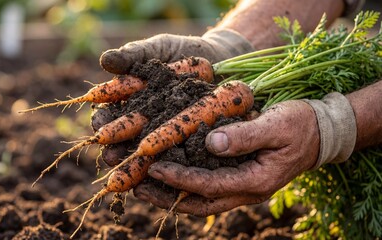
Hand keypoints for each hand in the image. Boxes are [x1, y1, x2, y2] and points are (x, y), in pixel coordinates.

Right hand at [95, 29, 253, 165]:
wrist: (219, 57)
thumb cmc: (182, 51)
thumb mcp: (157, 48)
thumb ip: (133, 55)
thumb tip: (105, 60)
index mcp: (128, 102)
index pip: (107, 116)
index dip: (102, 122)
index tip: (100, 128)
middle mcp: (142, 124)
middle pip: (123, 142)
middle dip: (115, 152)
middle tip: (111, 159)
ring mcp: (163, 136)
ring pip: (145, 156)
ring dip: (135, 168)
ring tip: (129, 178)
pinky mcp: (186, 144)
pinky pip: (175, 159)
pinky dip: (167, 169)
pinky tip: (161, 180)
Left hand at [133, 100, 319, 216]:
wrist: (320, 133)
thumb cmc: (301, 125)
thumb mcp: (277, 125)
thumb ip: (246, 136)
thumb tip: (211, 143)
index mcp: (257, 180)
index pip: (211, 186)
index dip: (181, 179)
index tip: (155, 167)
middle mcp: (246, 190)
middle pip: (200, 203)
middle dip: (167, 197)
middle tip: (138, 186)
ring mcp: (242, 186)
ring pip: (201, 200)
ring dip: (172, 194)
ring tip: (143, 185)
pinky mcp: (238, 177)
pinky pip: (207, 188)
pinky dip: (185, 184)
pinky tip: (167, 174)